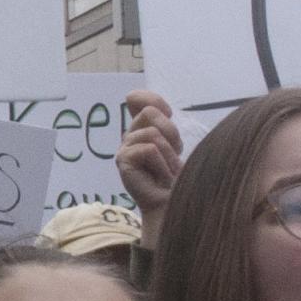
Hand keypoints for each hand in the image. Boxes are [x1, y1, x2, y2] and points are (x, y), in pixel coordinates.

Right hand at [119, 93, 181, 238]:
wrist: (174, 203)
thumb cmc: (178, 177)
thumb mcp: (175, 144)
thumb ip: (162, 122)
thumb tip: (134, 97)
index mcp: (143, 128)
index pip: (137, 99)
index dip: (152, 100)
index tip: (168, 113)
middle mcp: (130, 136)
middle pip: (150, 113)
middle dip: (170, 133)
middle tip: (173, 155)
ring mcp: (124, 148)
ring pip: (152, 134)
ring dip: (168, 155)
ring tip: (167, 171)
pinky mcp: (122, 161)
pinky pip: (149, 150)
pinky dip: (161, 165)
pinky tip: (159, 178)